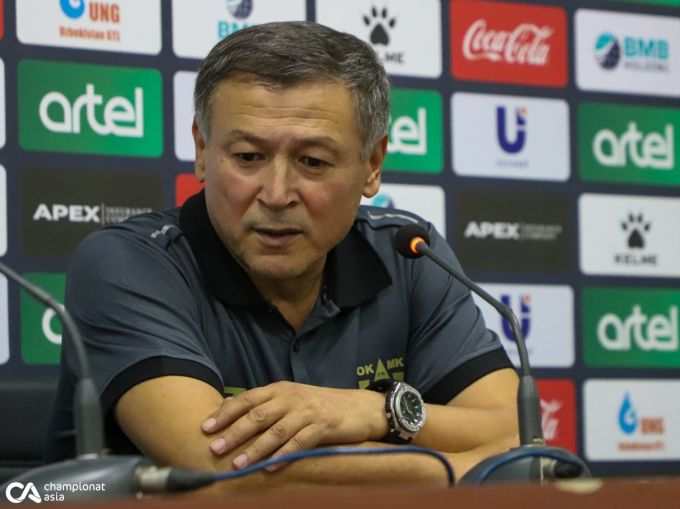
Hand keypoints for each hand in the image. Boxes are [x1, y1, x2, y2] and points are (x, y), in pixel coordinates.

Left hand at [200, 381, 387, 468]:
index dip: (225, 412)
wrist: (359, 407)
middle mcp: (291, 397)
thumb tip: (229, 413)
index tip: (205, 427)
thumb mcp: (291, 399)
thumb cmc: (319, 406)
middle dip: (234, 432)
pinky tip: (270, 468)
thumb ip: (265, 405)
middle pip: (257, 415)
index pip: (247, 399)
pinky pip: (300, 442)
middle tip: (214, 448)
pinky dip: (284, 456)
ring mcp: (307, 411)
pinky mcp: (323, 425)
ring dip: (255, 448)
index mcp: (280, 389)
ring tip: (238, 464)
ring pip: (276, 431)